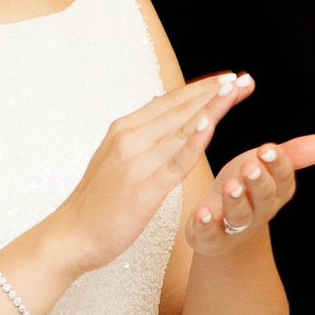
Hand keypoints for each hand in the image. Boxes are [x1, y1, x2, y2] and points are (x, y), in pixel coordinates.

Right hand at [41, 74, 251, 274]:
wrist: (70, 236)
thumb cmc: (94, 203)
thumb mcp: (113, 159)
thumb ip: (138, 136)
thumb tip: (158, 108)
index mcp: (123, 130)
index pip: (169, 102)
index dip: (201, 89)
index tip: (228, 79)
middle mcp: (130, 138)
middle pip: (180, 109)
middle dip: (215, 92)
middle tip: (244, 78)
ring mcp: (137, 161)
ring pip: (182, 128)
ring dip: (213, 108)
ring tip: (237, 90)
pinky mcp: (144, 187)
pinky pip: (175, 161)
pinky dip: (194, 142)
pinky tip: (210, 125)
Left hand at [184, 128, 314, 253]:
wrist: (221, 227)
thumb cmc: (245, 188)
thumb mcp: (264, 165)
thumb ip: (293, 154)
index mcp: (276, 192)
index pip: (282, 179)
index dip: (277, 165)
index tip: (268, 149)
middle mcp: (259, 212)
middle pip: (263, 198)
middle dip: (258, 182)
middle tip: (251, 166)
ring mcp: (235, 227)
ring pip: (239, 216)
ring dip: (235, 201)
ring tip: (230, 186)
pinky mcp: (211, 239)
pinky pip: (210, 234)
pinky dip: (206, 226)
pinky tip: (202, 213)